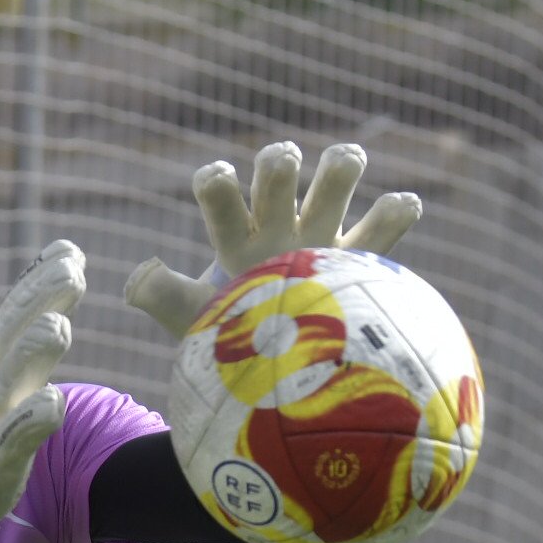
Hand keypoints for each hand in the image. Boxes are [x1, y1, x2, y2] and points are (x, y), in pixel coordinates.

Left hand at [124, 142, 420, 339]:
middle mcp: (278, 225)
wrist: (278, 380)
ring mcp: (322, 239)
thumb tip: (138, 276)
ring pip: (335, 182)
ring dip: (339, 165)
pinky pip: (384, 230)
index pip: (220, 194)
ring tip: (344, 161)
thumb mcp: (192, 322)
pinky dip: (397, 212)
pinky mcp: (360, 263)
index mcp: (234, 234)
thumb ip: (163, 296)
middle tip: (282, 165)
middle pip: (279, 175)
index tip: (217, 180)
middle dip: (278, 163)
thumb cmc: (229, 344)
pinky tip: (404, 204)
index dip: (218, 182)